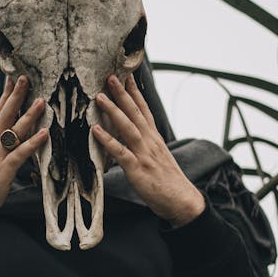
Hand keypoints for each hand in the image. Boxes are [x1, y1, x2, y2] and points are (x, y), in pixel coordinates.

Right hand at [0, 75, 46, 231]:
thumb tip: (9, 138)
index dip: (6, 96)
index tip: (12, 79)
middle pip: (4, 115)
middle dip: (15, 96)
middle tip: (24, 78)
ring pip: (13, 131)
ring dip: (28, 115)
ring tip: (41, 101)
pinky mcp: (3, 171)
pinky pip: (20, 154)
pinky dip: (32, 143)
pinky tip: (44, 134)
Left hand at [92, 74, 205, 226]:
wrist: (182, 201)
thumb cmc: (168, 181)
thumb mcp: (158, 157)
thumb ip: (147, 145)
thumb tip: (135, 136)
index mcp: (154, 138)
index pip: (144, 110)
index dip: (135, 92)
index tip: (127, 75)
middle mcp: (150, 142)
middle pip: (135, 113)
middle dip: (122, 93)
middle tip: (110, 76)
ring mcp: (144, 154)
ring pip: (127, 127)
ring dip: (113, 110)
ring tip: (99, 96)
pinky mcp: (137, 169)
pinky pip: (120, 152)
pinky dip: (108, 141)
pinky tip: (95, 131)